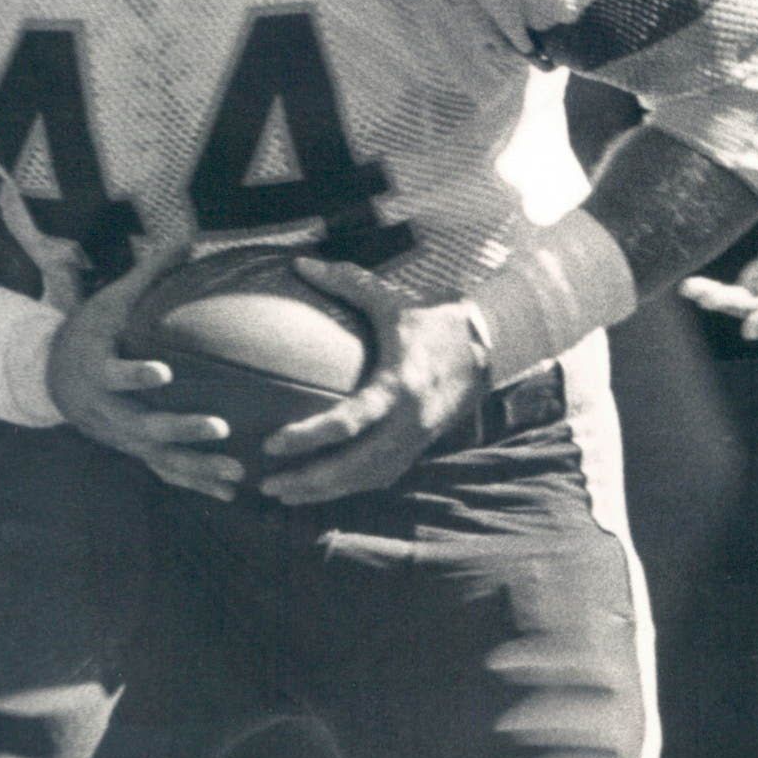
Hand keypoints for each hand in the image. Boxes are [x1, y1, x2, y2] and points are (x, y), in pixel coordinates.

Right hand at [45, 250, 244, 501]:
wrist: (49, 375)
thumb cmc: (89, 330)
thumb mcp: (111, 300)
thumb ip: (149, 273)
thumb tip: (188, 237)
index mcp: (98, 369)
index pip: (115, 375)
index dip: (135, 376)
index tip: (163, 372)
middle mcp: (107, 409)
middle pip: (143, 426)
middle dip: (181, 430)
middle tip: (220, 428)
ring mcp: (120, 436)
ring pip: (158, 457)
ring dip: (198, 468)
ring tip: (237, 473)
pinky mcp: (132, 449)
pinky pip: (164, 471)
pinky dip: (195, 483)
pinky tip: (229, 494)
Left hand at [257, 260, 486, 506]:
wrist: (489, 345)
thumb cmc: (435, 320)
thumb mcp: (392, 299)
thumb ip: (346, 282)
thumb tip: (300, 263)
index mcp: (400, 384)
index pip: (350, 421)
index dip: (309, 437)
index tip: (272, 443)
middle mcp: (409, 420)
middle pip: (355, 466)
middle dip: (310, 481)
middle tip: (268, 484)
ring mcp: (417, 438)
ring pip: (367, 478)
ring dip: (325, 491)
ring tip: (285, 494)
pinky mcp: (421, 446)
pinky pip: (381, 476)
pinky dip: (349, 486)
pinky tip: (321, 488)